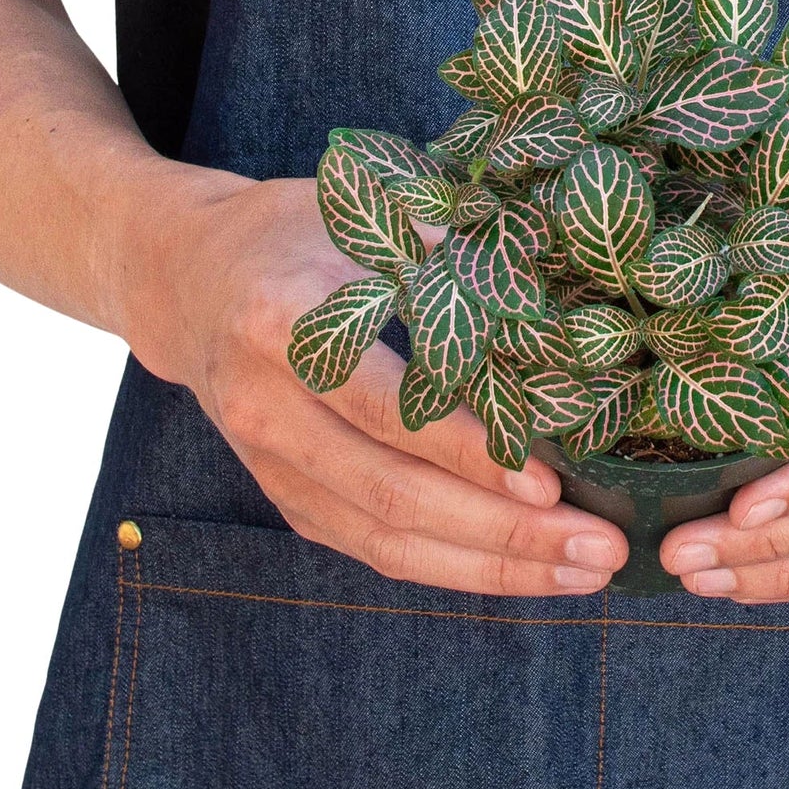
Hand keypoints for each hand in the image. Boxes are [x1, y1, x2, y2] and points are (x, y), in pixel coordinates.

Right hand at [117, 169, 628, 593]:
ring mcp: (271, 466)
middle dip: (505, 532)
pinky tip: (528, 569)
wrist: (188, 281)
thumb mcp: (363, 216)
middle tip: (600, 547)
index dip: (467, 452)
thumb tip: (563, 302)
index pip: (386, 407)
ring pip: (387, 540)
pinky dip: (455, 566)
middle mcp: (267, 408)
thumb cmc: (295, 234)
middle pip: (392, 494)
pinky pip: (375, 549)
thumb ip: (452, 256)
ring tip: (585, 572)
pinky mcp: (288, 498)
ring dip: (494, 567)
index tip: (552, 481)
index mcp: (284, 323)